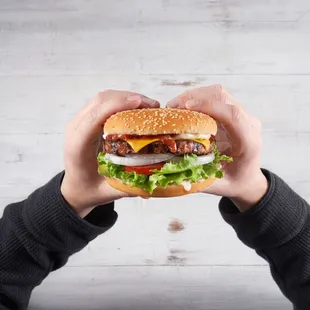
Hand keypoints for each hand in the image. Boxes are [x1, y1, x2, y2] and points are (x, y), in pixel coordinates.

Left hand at [61, 90, 158, 217]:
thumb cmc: (89, 190)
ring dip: (126, 97)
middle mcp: (76, 129)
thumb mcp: (108, 192)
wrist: (74, 187)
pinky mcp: (86, 119)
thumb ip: (129, 186)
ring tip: (148, 105)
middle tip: (153, 105)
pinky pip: (103, 102)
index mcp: (78, 146)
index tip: (140, 103)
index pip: (95, 117)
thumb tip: (155, 178)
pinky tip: (136, 108)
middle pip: (100, 101)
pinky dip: (121, 101)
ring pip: (102, 98)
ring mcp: (79, 122)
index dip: (118, 105)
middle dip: (128, 98)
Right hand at [167, 85, 267, 211]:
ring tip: (174, 107)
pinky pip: (215, 97)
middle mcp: (248, 124)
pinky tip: (183, 108)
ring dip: (194, 95)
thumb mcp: (217, 186)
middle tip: (171, 108)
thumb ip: (196, 180)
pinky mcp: (233, 111)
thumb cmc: (235, 182)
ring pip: (218, 93)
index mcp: (248, 142)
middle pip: (223, 98)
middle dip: (194, 97)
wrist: (248, 178)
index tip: (186, 107)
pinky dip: (197, 98)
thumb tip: (169, 172)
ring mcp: (242, 115)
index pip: (232, 115)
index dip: (209, 106)